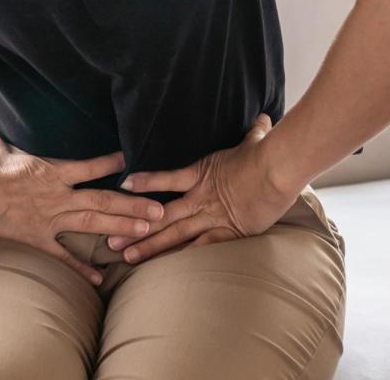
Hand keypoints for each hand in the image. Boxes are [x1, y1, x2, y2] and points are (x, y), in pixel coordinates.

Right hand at [0, 114, 166, 285]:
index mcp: (52, 171)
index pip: (91, 166)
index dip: (113, 164)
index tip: (133, 162)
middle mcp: (58, 196)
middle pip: (104, 201)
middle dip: (135, 205)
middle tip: (161, 210)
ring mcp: (50, 219)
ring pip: (94, 225)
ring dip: (122, 228)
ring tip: (147, 233)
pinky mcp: (38, 239)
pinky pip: (63, 256)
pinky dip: (81, 268)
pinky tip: (100, 278)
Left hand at [107, 113, 300, 263]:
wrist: (279, 168)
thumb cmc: (268, 152)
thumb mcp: (256, 140)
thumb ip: (254, 132)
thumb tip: (263, 120)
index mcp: (202, 173)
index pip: (165, 178)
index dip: (144, 181)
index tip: (122, 186)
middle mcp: (200, 197)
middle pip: (161, 214)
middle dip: (135, 227)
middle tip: (110, 239)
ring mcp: (212, 215)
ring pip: (174, 234)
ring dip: (149, 246)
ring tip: (126, 256)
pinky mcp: (228, 231)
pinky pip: (201, 245)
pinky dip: (182, 256)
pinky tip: (164, 268)